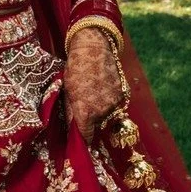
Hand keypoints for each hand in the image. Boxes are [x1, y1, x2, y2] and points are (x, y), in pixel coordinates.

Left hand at [64, 29, 126, 144]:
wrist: (94, 48)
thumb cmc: (75, 70)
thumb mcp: (67, 92)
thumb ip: (70, 114)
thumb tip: (71, 131)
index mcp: (85, 112)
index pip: (86, 137)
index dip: (84, 141)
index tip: (81, 143)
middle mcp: (102, 112)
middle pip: (97, 127)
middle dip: (92, 124)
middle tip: (85, 111)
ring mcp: (114, 103)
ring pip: (108, 117)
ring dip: (102, 113)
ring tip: (93, 97)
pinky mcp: (123, 95)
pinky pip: (116, 106)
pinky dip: (110, 103)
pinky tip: (102, 91)